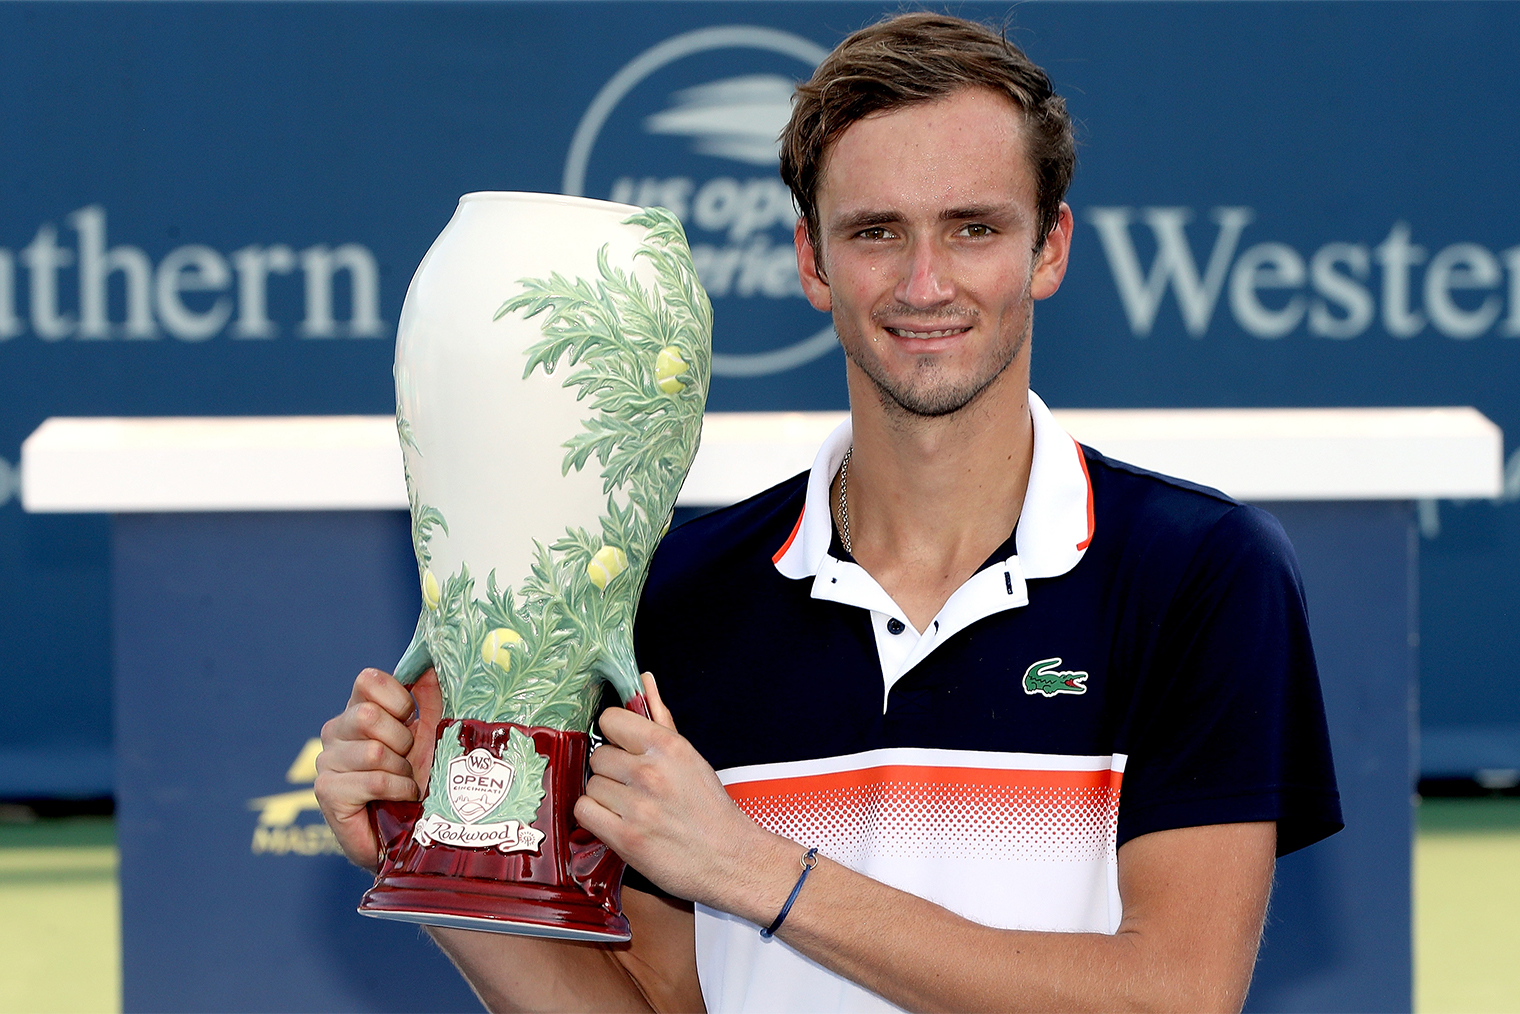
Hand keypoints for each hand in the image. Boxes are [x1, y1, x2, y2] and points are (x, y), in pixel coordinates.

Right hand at [314, 667, 441, 871]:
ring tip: (405, 782)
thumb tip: (431, 661)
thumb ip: (430, 694)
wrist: (414, 832)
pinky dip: (398, 790)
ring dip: (402, 770)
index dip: (399, 700)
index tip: (412, 721)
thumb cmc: (423, 778)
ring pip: (373, 751)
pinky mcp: (327, 793)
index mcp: (357, 710)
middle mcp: (336, 731)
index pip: (368, 680)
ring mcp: (326, 762)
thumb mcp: (432, 729)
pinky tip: (402, 798)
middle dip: (403, 740)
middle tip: (409, 759)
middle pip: (368, 715)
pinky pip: (373, 781)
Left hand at [575, 673, 794, 920]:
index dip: (615, 736)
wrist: (728, 858)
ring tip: (630, 807)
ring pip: (591, 784)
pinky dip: (595, 817)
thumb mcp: (689, 756)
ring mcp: (636, 806)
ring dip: (605, 796)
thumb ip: (661, 716)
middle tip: (633, 786)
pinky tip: (616, 821)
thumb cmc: (708, 807)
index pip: (610, 720)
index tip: (625, 749)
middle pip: (598, 756)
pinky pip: (584, 811)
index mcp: (668, 747)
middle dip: (611, 770)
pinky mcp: (624, 838)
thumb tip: (644, 679)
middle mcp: (650, 773)